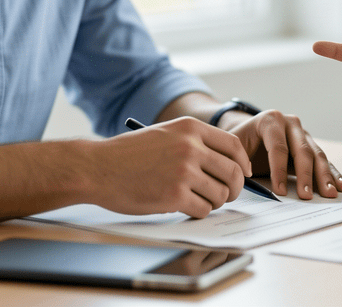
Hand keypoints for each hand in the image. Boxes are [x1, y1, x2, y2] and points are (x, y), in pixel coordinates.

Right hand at [86, 117, 250, 217]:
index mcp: (190, 128)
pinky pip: (203, 209)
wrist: (98, 168)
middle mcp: (191, 147)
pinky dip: (198, 212)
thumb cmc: (129, 154)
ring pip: (221, 194)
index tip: (243, 174)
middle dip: (233, 188)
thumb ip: (195, 143)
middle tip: (225, 195)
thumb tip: (229, 164)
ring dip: (214, 202)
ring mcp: (184, 171)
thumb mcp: (165, 134)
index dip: (243, 164)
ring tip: (199, 200)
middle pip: (233, 172)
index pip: (234, 146)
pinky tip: (185, 207)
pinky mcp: (174, 195)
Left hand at [227, 111, 341, 199]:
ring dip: (324, 176)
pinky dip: (333, 173)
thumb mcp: (234, 146)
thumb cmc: (240, 142)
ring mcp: (303, 133)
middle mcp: (290, 123)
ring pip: (316, 155)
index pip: (278, 147)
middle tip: (307, 196)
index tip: (280, 192)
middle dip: (306, 175)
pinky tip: (341, 185)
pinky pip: (323, 160)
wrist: (248, 132)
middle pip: (302, 150)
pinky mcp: (311, 144)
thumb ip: (239, 158)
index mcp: (270, 120)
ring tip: (330, 194)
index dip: (279, 171)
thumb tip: (249, 176)